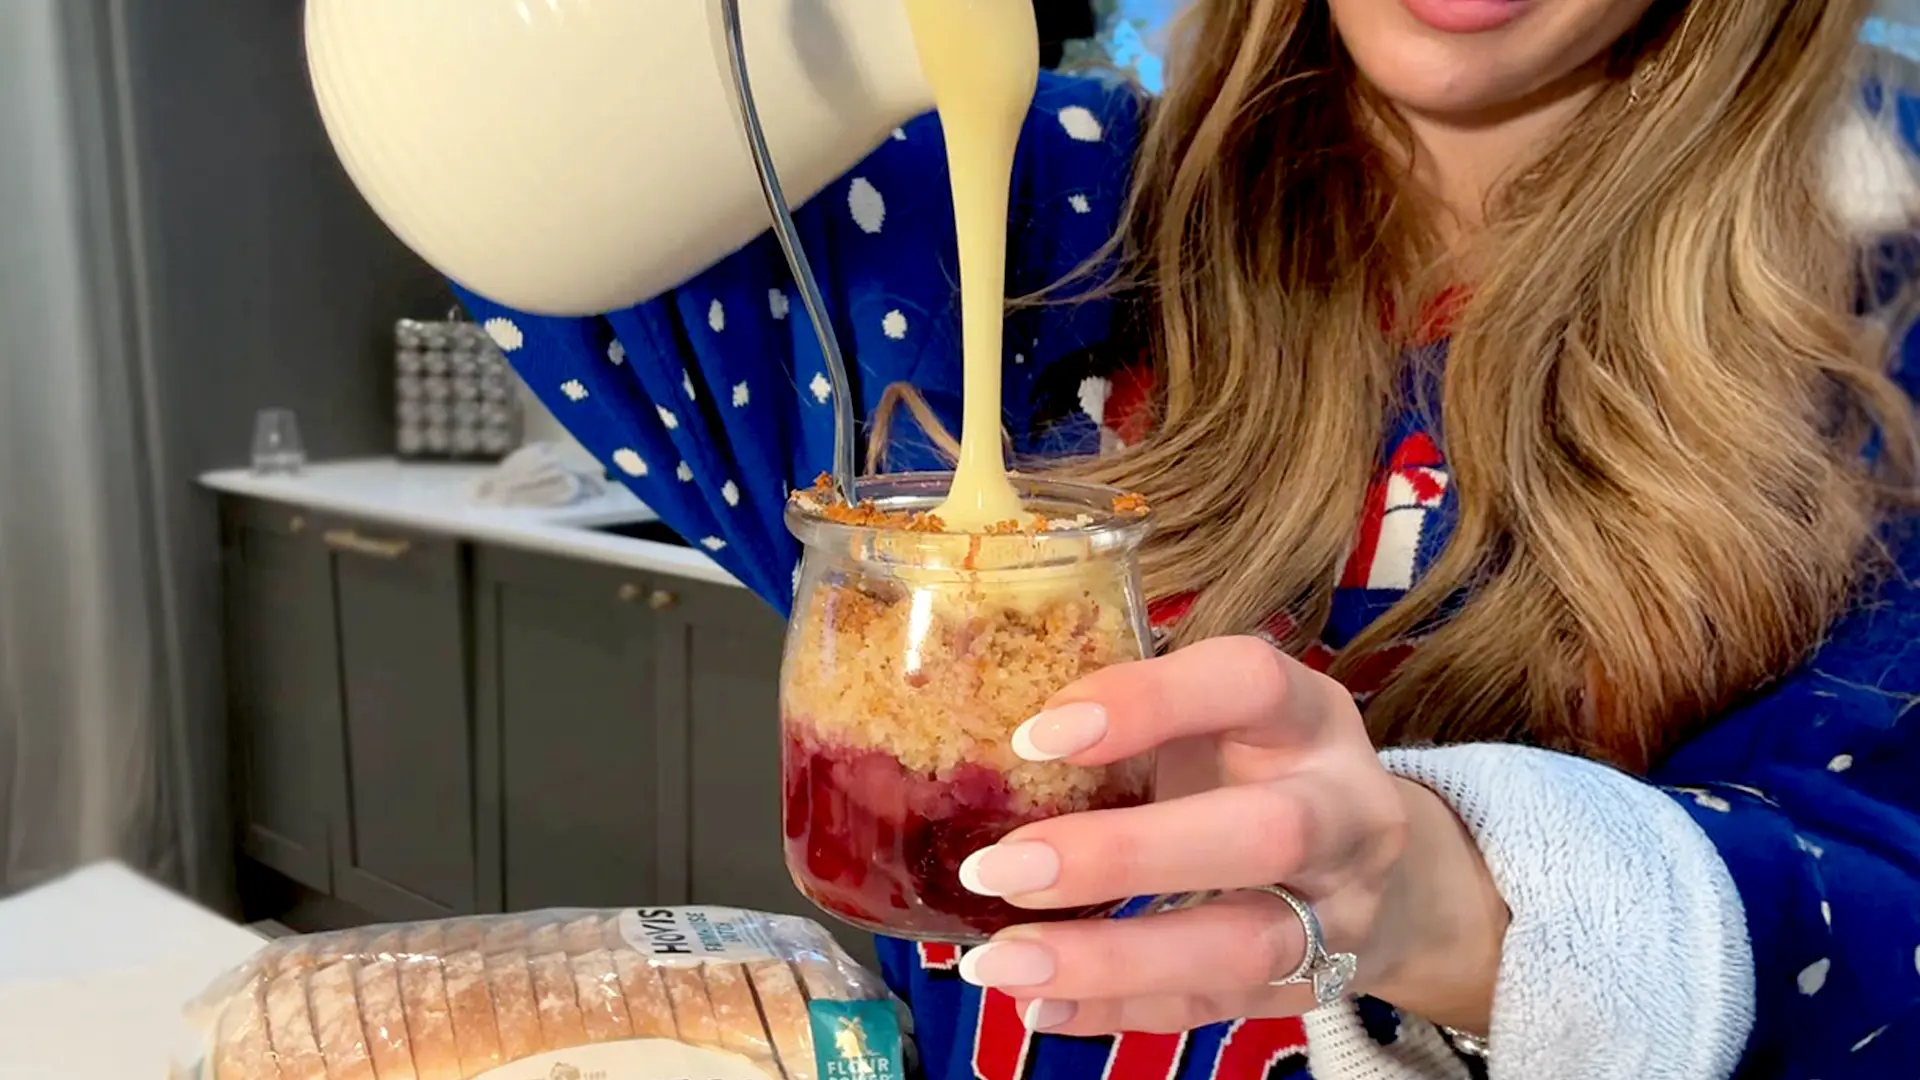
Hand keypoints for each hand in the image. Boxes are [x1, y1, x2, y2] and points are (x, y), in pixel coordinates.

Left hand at [952, 637, 1508, 1035]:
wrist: (1375, 868)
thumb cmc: (1255, 767)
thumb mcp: (1219, 716)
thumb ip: (1136, 718)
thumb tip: (988, 746)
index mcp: (1310, 714)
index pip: (1247, 683)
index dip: (1148, 701)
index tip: (1036, 735)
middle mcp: (1345, 810)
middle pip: (1265, 836)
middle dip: (1124, 856)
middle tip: (1001, 870)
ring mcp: (1341, 910)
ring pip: (1242, 946)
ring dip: (1111, 959)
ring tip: (1000, 963)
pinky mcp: (1314, 985)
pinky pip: (1216, 1008)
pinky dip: (1121, 1011)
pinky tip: (1041, 1004)